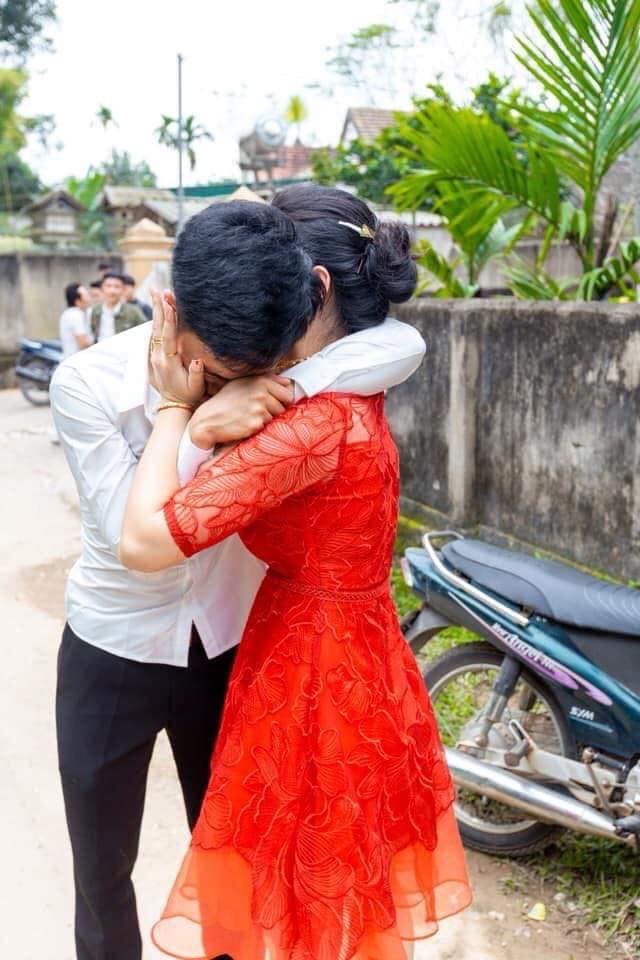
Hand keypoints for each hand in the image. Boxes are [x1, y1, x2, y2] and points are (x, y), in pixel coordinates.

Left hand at [149, 289, 204, 405]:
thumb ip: (196, 374)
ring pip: (154, 329)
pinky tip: (158, 311)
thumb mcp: (195, 387)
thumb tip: (198, 360)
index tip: (169, 302)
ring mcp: (154, 355)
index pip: (168, 336)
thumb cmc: (188, 395)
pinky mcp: (154, 356)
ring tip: (156, 294)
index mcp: (168, 361)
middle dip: (159, 307)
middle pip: (158, 328)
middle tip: (157, 290)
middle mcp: (158, 356)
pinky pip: (153, 335)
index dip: (169, 319)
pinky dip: (156, 321)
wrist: (173, 405)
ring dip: (156, 311)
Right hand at [189, 374, 293, 448]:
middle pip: (284, 406)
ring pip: (275, 417)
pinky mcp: (256, 423)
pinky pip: (266, 426)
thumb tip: (288, 383)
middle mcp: (261, 393)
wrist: (208, 419)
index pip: (287, 392)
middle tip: (258, 411)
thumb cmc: (226, 401)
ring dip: (266, 419)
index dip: (282, 399)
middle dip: (275, 410)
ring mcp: (259, 408)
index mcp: (261, 381)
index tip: (273, 402)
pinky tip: (246, 423)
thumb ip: (266, 380)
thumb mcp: (243, 383)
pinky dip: (259, 427)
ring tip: (249, 416)